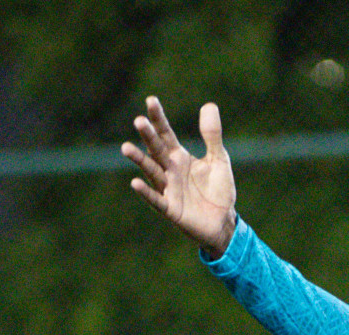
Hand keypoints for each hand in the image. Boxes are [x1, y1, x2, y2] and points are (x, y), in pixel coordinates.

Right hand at [122, 96, 237, 258]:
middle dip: (148, 136)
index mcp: (179, 156)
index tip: (151, 100)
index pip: (166, 134)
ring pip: (151, 171)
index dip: (159, 118)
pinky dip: (146, 192)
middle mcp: (169, 170)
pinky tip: (135, 182)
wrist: (223, 221)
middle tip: (139, 120)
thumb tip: (209, 105)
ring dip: (139, 160)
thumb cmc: (218, 189)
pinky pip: (156, 199)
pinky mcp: (170, 208)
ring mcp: (168, 188)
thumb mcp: (219, 160)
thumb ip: (212, 135)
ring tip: (126, 147)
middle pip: (156, 149)